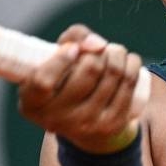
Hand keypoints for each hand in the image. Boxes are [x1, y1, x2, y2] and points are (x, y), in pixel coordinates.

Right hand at [19, 24, 144, 153]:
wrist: (82, 123)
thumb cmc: (64, 80)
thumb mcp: (55, 60)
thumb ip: (71, 39)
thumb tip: (98, 44)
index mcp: (33, 103)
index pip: (44, 82)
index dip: (60, 60)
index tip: (72, 49)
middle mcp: (57, 118)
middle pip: (89, 70)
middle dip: (98, 51)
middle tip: (98, 49)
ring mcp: (86, 124)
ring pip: (113, 73)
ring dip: (117, 52)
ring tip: (113, 51)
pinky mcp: (111, 125)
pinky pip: (129, 84)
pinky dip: (132, 63)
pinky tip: (128, 60)